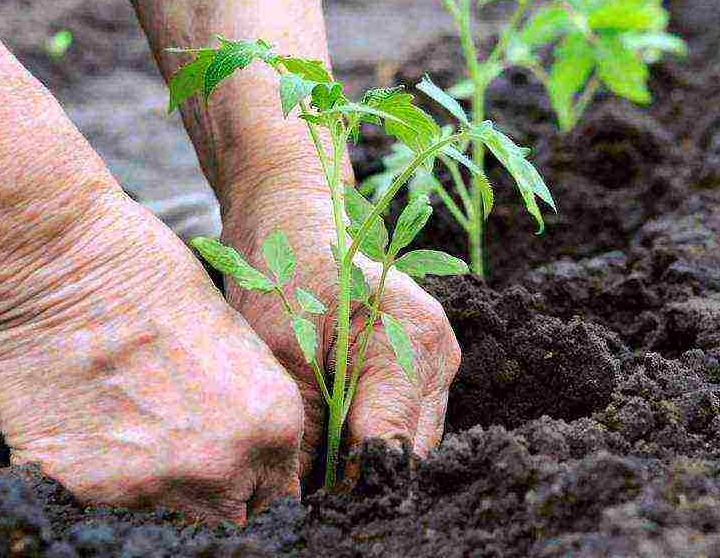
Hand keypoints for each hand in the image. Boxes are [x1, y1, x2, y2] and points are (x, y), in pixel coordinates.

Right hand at [0, 177, 304, 523]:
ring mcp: (153, 483)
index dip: (256, 472)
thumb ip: (254, 407)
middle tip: (184, 438)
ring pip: (170, 510)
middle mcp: (221, 465)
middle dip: (215, 484)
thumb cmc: (157, 278)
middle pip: (230, 511)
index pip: (278, 490)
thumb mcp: (239, 339)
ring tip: (134, 417)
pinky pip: (105, 500)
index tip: (236, 458)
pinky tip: (94, 417)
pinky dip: (101, 470)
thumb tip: (253, 449)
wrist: (64, 268)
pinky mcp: (85, 488)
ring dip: (160, 478)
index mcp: (272, 424)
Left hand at [220, 174, 460, 477]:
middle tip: (307, 484)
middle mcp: (437, 353)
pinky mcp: (425, 360)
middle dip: (361, 474)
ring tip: (317, 454)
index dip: (350, 485)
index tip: (310, 500)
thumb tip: (300, 501)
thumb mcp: (281, 356)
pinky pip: (406, 415)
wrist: (294, 219)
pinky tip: (334, 426)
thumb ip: (303, 433)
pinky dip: (371, 428)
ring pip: (411, 438)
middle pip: (410, 451)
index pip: (391, 448)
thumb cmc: (283, 272)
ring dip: (367, 453)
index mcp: (410, 345)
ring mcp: (438, 356)